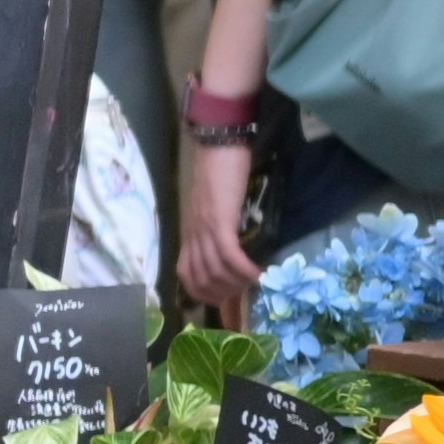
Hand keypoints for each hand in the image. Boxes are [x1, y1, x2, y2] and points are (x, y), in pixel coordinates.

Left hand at [174, 134, 259, 320]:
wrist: (219, 144)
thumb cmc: (220, 169)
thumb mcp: (215, 204)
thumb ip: (218, 224)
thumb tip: (233, 244)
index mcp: (191, 231)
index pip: (186, 274)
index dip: (202, 293)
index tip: (224, 298)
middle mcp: (194, 233)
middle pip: (201, 278)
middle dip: (223, 293)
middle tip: (244, 292)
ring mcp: (205, 227)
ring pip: (215, 271)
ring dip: (236, 284)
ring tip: (254, 283)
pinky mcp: (220, 220)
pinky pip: (229, 255)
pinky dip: (243, 270)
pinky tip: (258, 273)